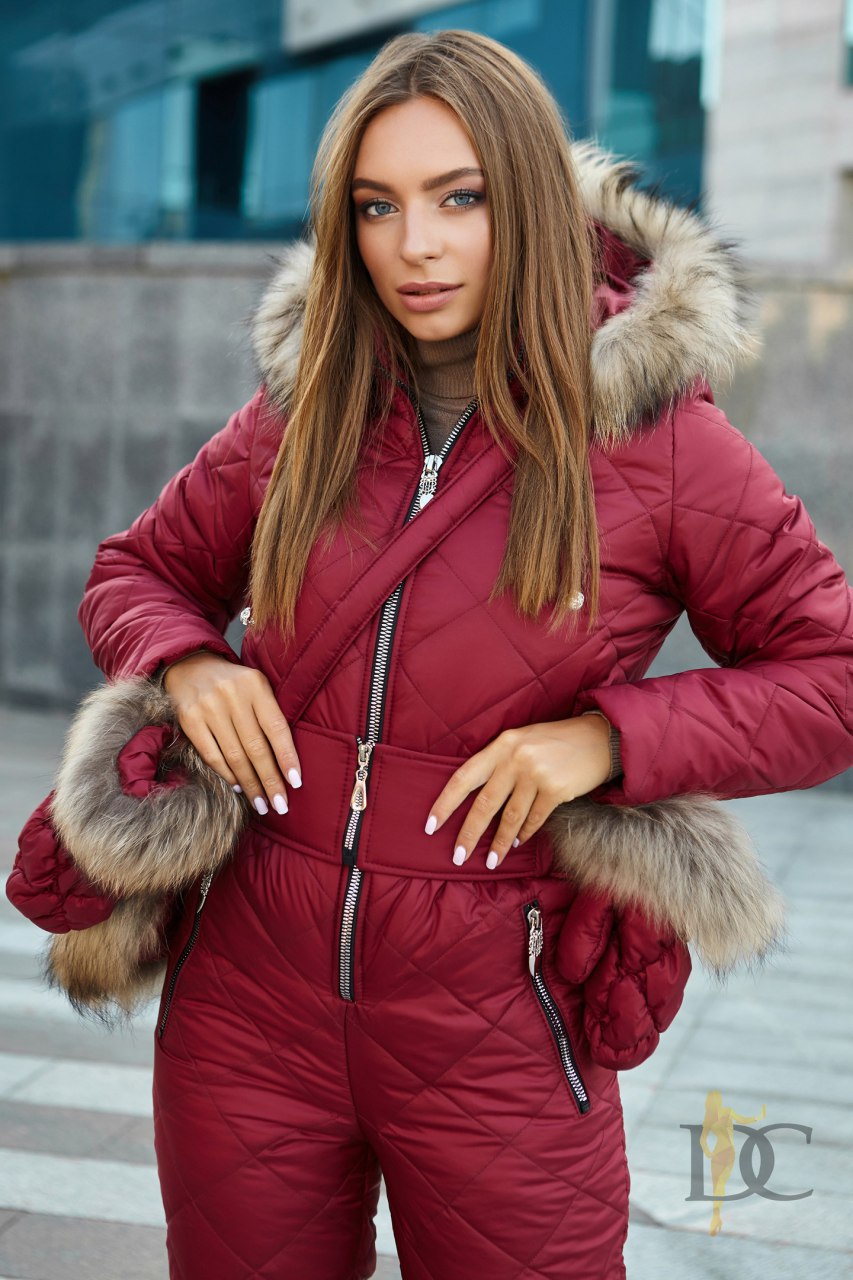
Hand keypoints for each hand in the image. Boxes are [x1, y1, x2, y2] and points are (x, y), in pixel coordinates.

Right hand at [162, 653, 302, 816]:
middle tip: (280, 805)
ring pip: (234, 755)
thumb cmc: (232, 683)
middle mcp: (232, 695)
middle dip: (270, 780)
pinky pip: (212, 755)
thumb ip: (270, 714)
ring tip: (261, 804)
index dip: (287, 757)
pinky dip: (227, 774)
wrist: (189, 666)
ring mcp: (209, 707)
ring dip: (250, 784)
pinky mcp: (189, 719)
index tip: (296, 783)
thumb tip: (286, 761)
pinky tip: (238, 787)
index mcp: (255, 685)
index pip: (276, 728)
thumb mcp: (256, 687)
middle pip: (256, 747)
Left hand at [424, 714, 611, 867]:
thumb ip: (499, 762)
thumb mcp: (521, 741)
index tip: (431, 825)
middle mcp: (515, 759)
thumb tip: (474, 797)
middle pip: (484, 804)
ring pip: (510, 818)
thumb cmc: (554, 741)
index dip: (445, 803)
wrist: (598, 738)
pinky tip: (518, 842)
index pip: (464, 777)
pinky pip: (534, 819)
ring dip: (499, 843)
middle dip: (469, 834)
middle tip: (457, 856)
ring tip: (490, 861)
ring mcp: (536, 775)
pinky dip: (524, 833)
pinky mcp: (556, 790)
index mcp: (501, 745)